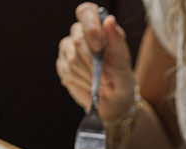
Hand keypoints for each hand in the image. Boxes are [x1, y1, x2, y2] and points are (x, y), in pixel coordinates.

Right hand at [56, 2, 135, 120]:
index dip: (90, 27)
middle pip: (78, 39)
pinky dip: (81, 81)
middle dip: (94, 61)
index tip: (99, 46)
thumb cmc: (120, 77)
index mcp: (98, 27)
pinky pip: (67, 70)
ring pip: (72, 57)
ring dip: (89, 74)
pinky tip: (90, 84)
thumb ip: (116, 40)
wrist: (113, 100)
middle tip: (106, 74)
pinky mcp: (62, 64)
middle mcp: (80, 33)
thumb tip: (109, 20)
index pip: (86, 12)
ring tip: (99, 81)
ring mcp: (68, 48)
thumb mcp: (123, 60)